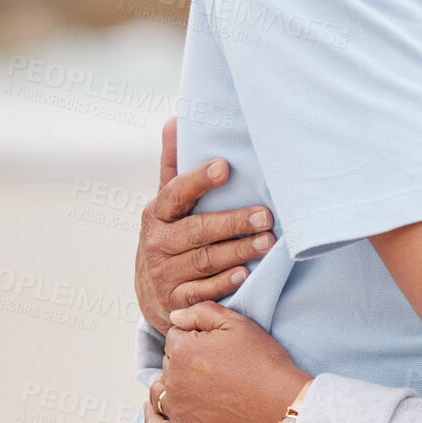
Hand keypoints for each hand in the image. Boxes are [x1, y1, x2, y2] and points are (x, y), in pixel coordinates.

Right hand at [136, 117, 275, 330]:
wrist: (154, 295)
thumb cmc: (170, 237)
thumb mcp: (167, 204)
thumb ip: (173, 166)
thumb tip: (175, 119)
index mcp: (157, 214)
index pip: (177, 193)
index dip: (199, 179)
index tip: (225, 166)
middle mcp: (157, 244)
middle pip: (198, 231)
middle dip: (233, 222)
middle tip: (266, 215)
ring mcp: (165, 275)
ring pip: (205, 261)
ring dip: (237, 252)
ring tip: (267, 243)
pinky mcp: (176, 303)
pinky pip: (203, 293)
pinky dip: (224, 284)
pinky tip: (246, 274)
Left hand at [144, 301, 310, 422]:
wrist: (282, 408)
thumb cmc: (264, 364)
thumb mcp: (239, 324)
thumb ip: (201, 312)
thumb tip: (174, 316)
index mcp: (183, 351)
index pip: (174, 337)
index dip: (195, 337)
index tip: (216, 345)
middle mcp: (173, 381)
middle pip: (168, 364)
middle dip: (184, 361)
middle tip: (215, 365)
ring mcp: (177, 411)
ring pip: (159, 392)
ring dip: (170, 385)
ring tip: (191, 384)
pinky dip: (151, 419)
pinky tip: (152, 410)